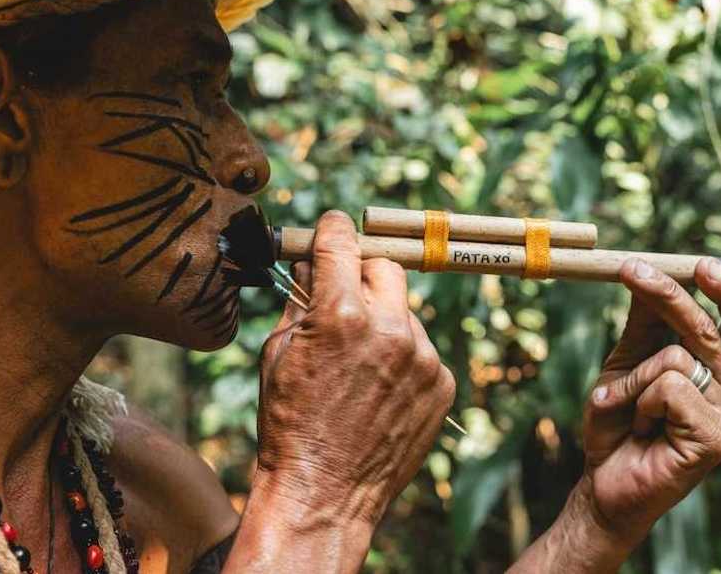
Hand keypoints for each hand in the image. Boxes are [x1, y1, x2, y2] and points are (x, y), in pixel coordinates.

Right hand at [252, 211, 454, 529]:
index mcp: (341, 314)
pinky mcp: (442, 383)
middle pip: (385, 267)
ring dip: (384, 321)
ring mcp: (423, 357)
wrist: (324, 493)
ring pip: (405, 311)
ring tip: (357, 365)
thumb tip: (310, 263)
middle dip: (362, 273)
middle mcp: (390, 328)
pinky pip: (421, 349)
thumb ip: (299, 299)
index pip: (342, 242)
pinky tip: (378, 389)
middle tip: (343, 294)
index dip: (333, 230)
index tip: (332, 227)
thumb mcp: (278, 353)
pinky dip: (402, 357)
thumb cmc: (289, 423)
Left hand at [579, 257, 720, 550]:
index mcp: (719, 371)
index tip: (701, 262)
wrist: (603, 485)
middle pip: (713, 328)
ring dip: (633, 379)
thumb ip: (643, 324)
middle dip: (671, 295)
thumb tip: (648, 270)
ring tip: (626, 411)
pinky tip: (641, 430)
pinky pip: (669, 387)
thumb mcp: (626, 363)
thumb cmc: (618, 425)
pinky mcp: (716, 438)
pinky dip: (639, 402)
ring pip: (678, 357)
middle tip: (632, 270)